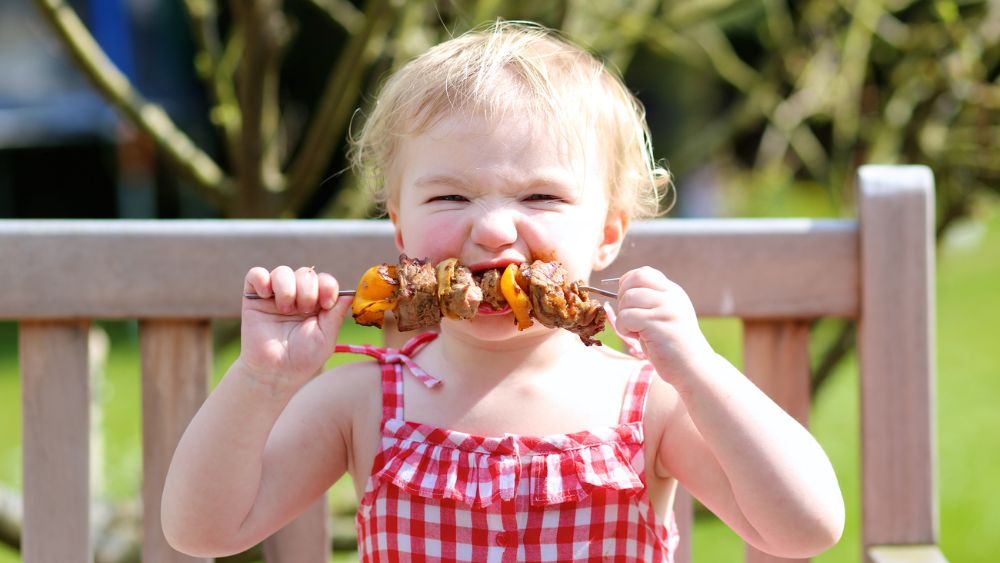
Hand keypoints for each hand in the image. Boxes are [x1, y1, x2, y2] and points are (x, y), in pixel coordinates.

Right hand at [239, 266, 351, 390]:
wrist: (275, 372)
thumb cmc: (303, 358)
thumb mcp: (326, 337)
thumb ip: (337, 314)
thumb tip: (350, 292)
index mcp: (317, 303)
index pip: (325, 280)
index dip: (328, 286)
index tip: (326, 304)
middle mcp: (297, 296)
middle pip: (306, 273)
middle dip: (308, 290)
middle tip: (304, 310)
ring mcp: (275, 296)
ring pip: (282, 271)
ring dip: (287, 288)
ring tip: (285, 309)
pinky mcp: (253, 298)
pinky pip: (256, 274)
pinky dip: (262, 279)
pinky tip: (266, 296)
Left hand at [614, 267, 715, 384]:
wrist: (694, 368)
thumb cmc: (672, 345)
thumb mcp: (664, 315)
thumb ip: (649, 300)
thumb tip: (620, 287)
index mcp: (673, 292)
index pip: (644, 272)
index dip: (627, 283)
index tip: (628, 301)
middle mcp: (671, 297)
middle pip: (633, 282)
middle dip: (622, 299)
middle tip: (631, 318)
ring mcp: (667, 309)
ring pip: (627, 299)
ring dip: (623, 317)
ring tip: (636, 330)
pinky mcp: (658, 324)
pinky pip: (626, 317)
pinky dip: (624, 328)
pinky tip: (638, 337)